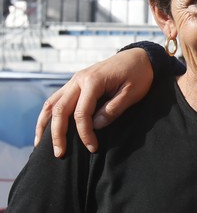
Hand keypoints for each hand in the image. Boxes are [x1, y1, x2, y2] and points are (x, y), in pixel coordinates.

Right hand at [34, 48, 153, 156]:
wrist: (139, 57)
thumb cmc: (139, 75)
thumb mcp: (132, 93)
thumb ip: (113, 109)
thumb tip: (96, 126)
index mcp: (93, 81)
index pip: (81, 113)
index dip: (85, 133)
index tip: (93, 148)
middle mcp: (78, 80)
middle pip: (59, 110)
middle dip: (57, 134)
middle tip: (60, 155)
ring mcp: (74, 81)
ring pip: (51, 104)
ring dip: (44, 125)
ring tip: (41, 146)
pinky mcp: (75, 84)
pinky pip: (56, 100)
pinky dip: (48, 115)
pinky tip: (47, 128)